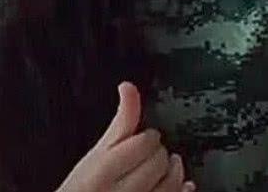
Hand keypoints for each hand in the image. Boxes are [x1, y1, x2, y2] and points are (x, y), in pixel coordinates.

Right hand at [56, 82, 195, 191]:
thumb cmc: (85, 187)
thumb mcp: (97, 152)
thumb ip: (121, 120)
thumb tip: (128, 86)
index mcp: (104, 170)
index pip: (143, 143)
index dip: (148, 137)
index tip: (146, 138)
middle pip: (158, 162)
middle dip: (158, 153)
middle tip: (151, 155)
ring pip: (171, 184)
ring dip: (174, 171)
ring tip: (166, 167)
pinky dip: (182, 191)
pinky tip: (181, 186)